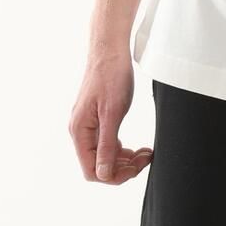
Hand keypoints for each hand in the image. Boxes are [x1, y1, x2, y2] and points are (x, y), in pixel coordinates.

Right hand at [68, 49, 152, 182]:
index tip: (137, 167)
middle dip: (124, 167)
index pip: (92, 171)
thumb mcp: (112, 113)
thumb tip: (102, 174)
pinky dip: (123, 150)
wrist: (110, 50)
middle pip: (99, 166)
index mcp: (80, 132)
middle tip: (146, 158)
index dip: (115, 175)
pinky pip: (108, 144)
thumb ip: (107, 145)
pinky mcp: (97, 120)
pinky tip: (138, 148)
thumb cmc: (111, 76)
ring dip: (126, 160)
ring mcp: (88, 126)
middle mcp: (80, 132)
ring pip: (105, 157)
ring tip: (146, 153)